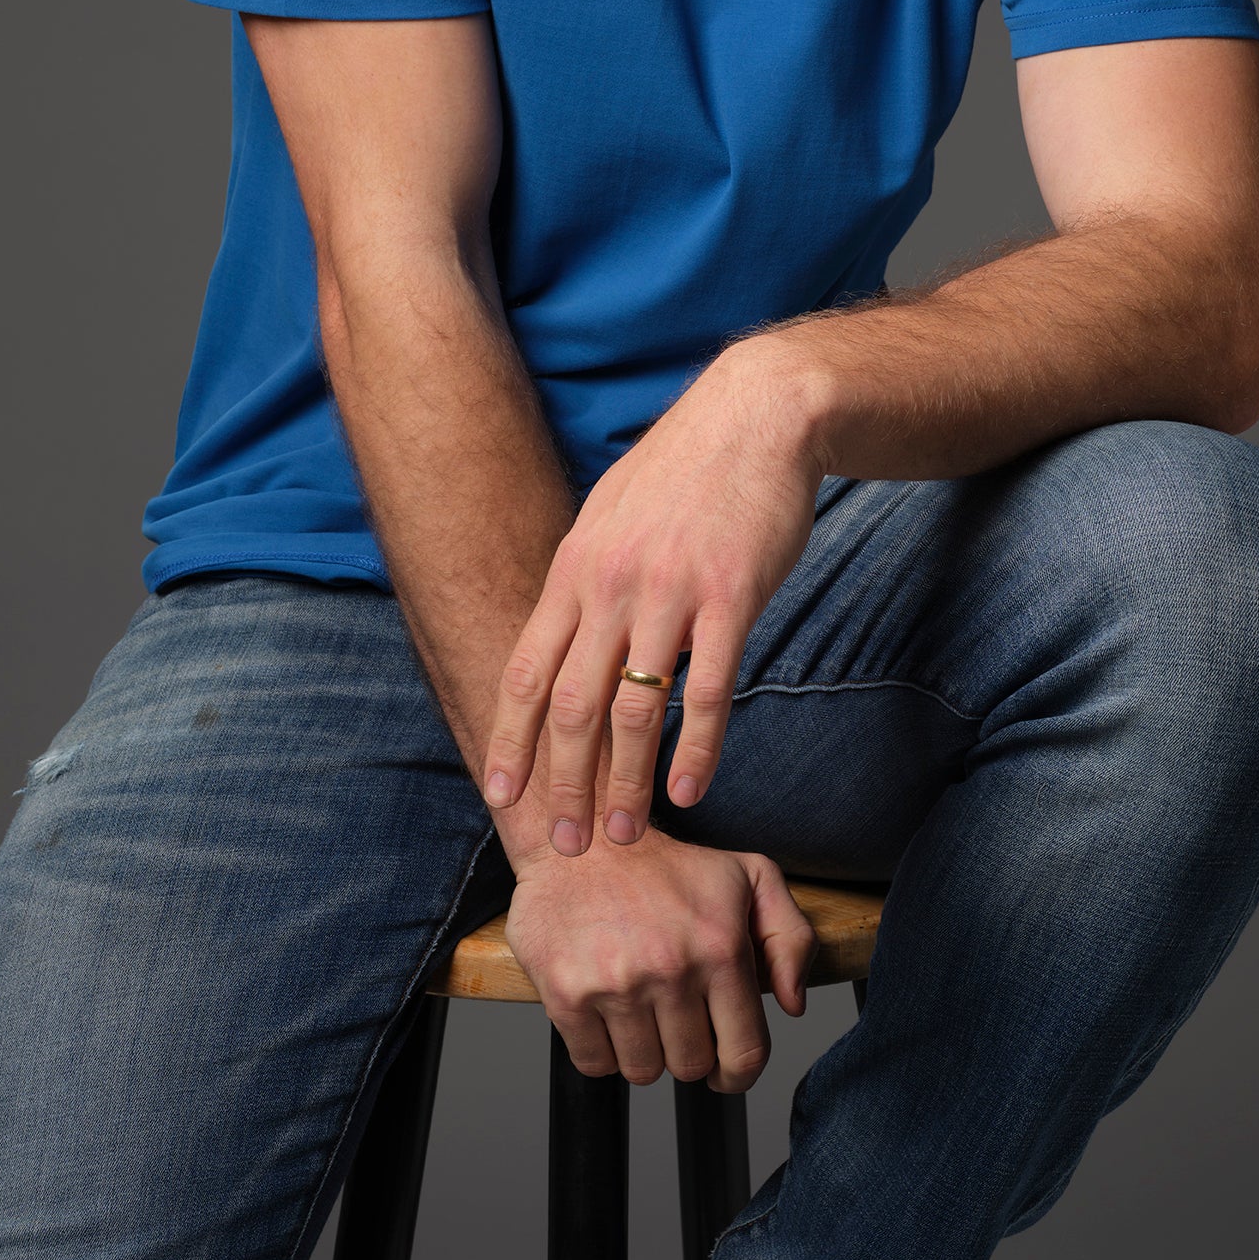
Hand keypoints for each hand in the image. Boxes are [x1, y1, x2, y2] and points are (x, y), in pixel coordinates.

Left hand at [484, 340, 826, 854]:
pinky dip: (696, 747)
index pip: (528, 671)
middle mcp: (611, 584)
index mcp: (576, 567)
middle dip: (562, 782)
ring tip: (625, 833)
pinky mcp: (730, 595)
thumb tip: (564, 638)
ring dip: (627, 782)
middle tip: (565, 844)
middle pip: (572, 705)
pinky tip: (692, 789)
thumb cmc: (685, 470)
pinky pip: (708, 688)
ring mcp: (670, 590)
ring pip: (635, 709)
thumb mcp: (612, 515)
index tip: (502, 795)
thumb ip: (586, 579)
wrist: (756, 415)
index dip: (512, 740)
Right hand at [506, 824, 814, 1087]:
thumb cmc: (669, 865)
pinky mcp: (567, 993)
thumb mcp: (749, 877)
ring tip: (640, 1008)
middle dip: (686, 1050)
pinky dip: (601, 1050)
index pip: (745, 1052)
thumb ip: (791, 938)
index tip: (723, 1068)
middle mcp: (671, 969)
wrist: (583, 835)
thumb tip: (793, 1004)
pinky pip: (594, 1063)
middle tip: (673, 1016)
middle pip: (690, 1066)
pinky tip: (607, 1010)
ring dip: (643, 1051)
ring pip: (643, 1071)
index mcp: (721, 947)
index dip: (737, 1073)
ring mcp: (616, 984)